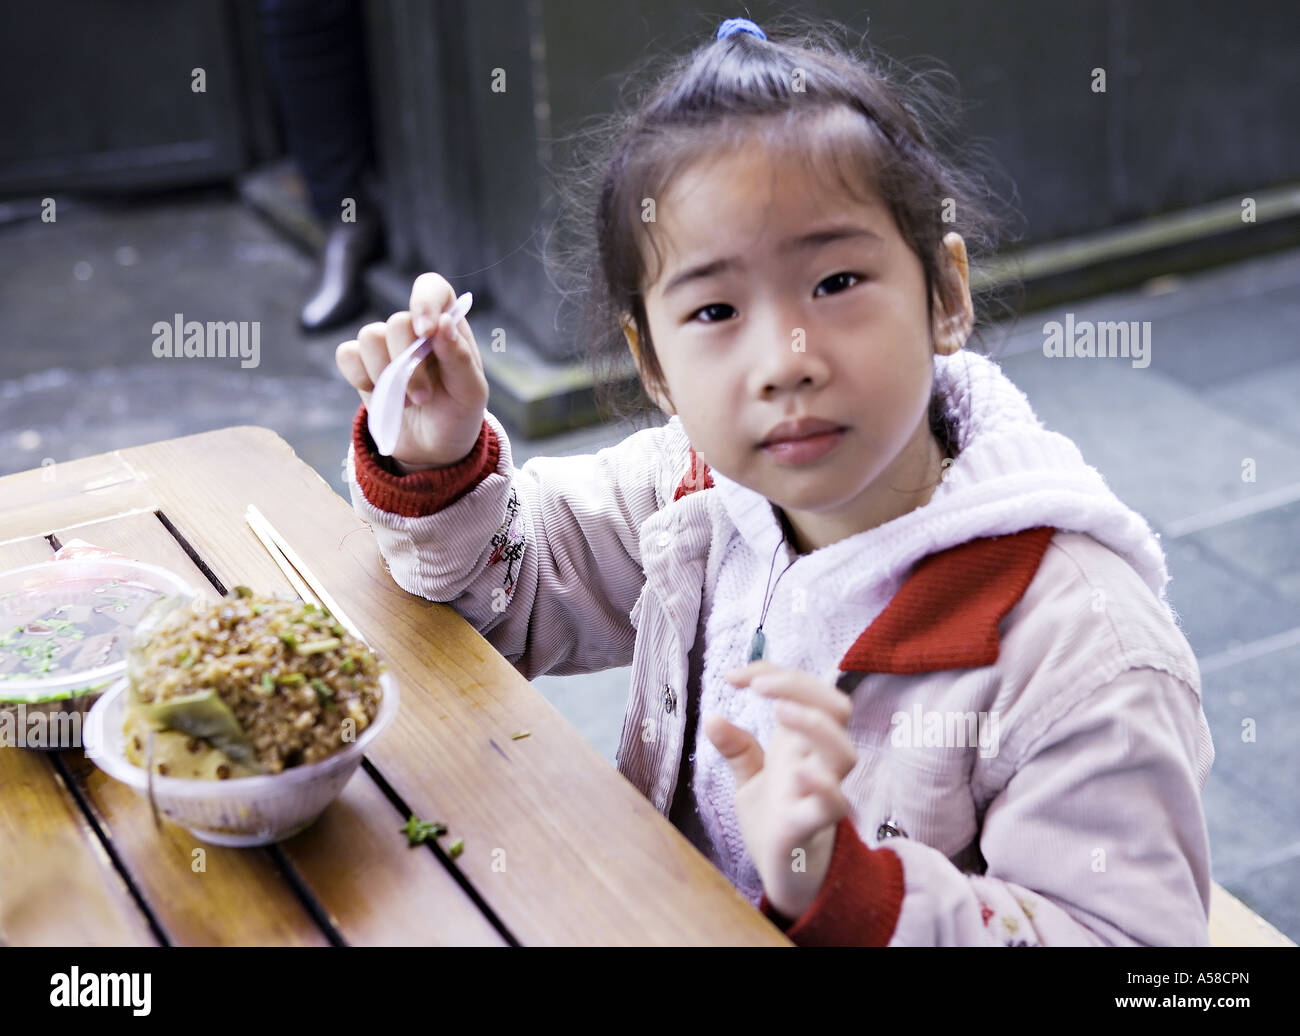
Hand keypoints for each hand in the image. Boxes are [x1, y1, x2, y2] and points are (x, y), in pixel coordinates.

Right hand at [335, 271, 488, 470]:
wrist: (433, 448)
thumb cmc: (458, 414)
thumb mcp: (470, 392)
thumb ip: (459, 358)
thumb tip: (442, 324)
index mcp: (446, 326)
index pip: (431, 288)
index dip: (424, 301)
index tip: (425, 332)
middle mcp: (414, 329)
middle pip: (396, 321)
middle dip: (407, 365)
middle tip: (423, 397)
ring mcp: (385, 345)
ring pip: (369, 337)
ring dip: (386, 375)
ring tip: (406, 402)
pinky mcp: (361, 365)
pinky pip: (347, 354)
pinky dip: (361, 377)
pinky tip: (380, 395)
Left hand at [704, 660, 857, 920]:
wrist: (782, 875)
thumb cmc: (774, 820)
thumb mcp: (751, 778)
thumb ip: (737, 749)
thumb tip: (713, 717)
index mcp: (801, 743)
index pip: (805, 691)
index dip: (774, 672)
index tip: (733, 675)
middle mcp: (816, 761)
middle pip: (836, 709)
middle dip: (802, 686)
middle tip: (760, 686)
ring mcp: (819, 792)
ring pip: (844, 753)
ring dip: (816, 725)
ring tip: (781, 712)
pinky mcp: (811, 826)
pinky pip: (833, 805)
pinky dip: (822, 786)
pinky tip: (798, 772)